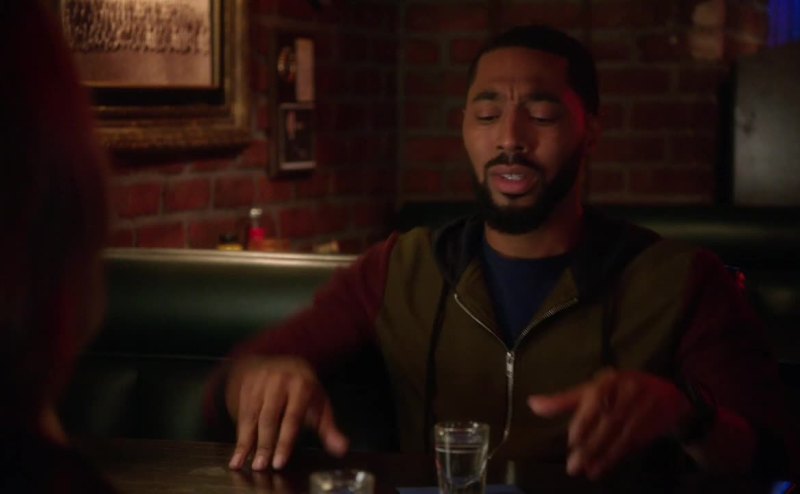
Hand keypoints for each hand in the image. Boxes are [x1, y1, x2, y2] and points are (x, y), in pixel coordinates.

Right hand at [225, 356, 348, 470]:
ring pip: (251, 416)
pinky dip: (239, 434)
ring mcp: (259, 382)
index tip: (280, 462)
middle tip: (261, 467)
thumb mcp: (318, 403)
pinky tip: (238, 452)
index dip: (285, 442)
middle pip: (269, 418)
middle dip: (265, 444)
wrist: (275, 359)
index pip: (292, 417)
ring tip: (243, 463)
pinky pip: (240, 413)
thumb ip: (328, 428)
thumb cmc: (300, 387)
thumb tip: (341, 449)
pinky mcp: (245, 385)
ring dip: (247, 442)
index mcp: (302, 384)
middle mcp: (279, 380)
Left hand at [528, 369, 691, 479]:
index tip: (572, 441)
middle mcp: (628, 391)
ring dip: (604, 456)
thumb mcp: (593, 389)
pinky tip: (603, 468)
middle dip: (590, 446)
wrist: (669, 393)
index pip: (595, 401)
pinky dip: (617, 457)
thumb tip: (532, 404)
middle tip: (573, 466)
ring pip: (622, 436)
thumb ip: (564, 400)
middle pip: (608, 422)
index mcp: (609, 380)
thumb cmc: (618, 390)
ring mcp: (644, 408)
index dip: (584, 422)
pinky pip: (633, 443)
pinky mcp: (654, 425)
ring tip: (587, 471)